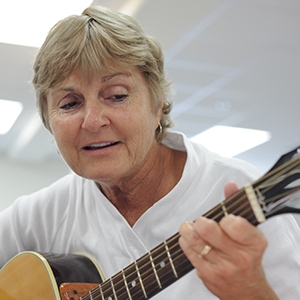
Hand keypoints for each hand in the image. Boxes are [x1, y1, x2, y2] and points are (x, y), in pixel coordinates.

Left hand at [179, 182, 278, 299]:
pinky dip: (185, 242)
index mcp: (254, 242)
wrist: (247, 289)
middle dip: (199, 222)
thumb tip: (230, 184)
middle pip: (208, 230)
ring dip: (187, 230)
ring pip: (195, 241)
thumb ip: (237, 205)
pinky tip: (188, 240)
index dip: (225, 219)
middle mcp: (240, 257)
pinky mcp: (209, 275)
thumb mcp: (248, 230)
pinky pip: (190, 253)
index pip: (234, 224)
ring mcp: (223, 268)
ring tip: (188, 227)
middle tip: (200, 221)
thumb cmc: (245, 253)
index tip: (224, 219)